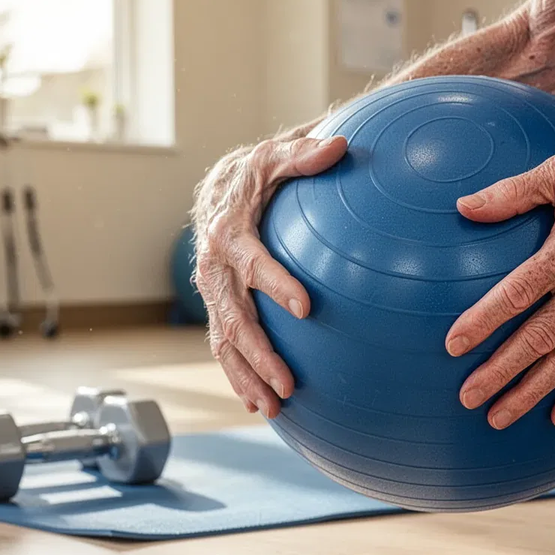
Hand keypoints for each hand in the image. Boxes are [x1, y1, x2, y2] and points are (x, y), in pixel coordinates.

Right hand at [192, 135, 348, 417]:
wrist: (217, 190)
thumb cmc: (254, 176)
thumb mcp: (275, 157)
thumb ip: (305, 155)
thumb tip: (343, 145)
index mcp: (228, 232)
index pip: (253, 262)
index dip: (276, 285)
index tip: (305, 308)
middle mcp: (213, 268)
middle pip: (234, 318)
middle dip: (259, 354)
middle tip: (289, 384)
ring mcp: (212, 293)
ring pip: (224, 342)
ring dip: (246, 378)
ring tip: (273, 410)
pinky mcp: (217, 308)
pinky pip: (223, 347)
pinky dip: (238, 377)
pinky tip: (259, 406)